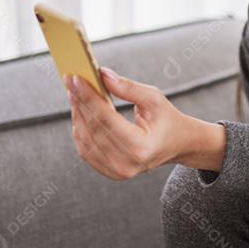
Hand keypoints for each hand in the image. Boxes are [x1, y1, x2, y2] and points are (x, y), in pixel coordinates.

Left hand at [67, 66, 188, 179]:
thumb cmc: (167, 119)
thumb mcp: (154, 99)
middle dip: (80, 102)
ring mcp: (117, 172)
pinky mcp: (109, 172)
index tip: (76, 78)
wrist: (177, 144)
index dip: (89, 97)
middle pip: (94, 129)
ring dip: (77, 114)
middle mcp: (127, 164)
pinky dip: (79, 129)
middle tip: (71, 80)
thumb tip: (101, 75)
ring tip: (74, 93)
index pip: (107, 119)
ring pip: (85, 140)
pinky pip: (85, 150)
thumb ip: (128, 88)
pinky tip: (80, 111)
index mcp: (141, 148)